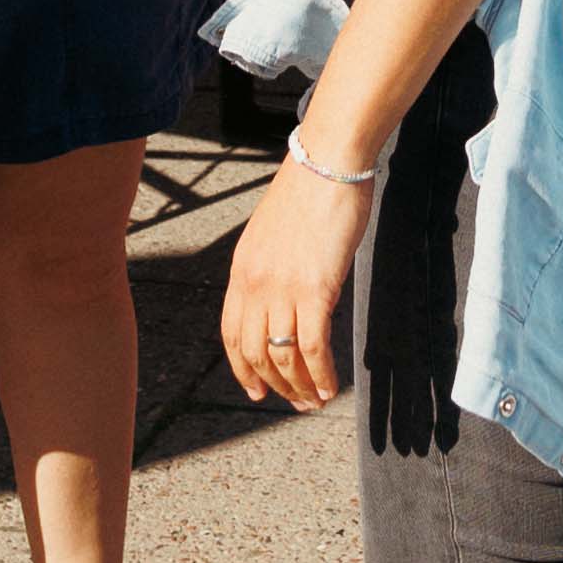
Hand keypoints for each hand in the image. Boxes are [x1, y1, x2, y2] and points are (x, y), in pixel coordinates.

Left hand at [220, 154, 365, 410]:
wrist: (327, 160)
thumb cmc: (309, 189)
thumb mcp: (272, 232)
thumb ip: (270, 266)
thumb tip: (283, 295)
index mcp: (241, 270)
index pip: (232, 334)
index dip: (242, 368)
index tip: (257, 388)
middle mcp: (255, 284)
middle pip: (255, 353)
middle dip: (275, 385)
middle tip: (293, 402)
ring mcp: (283, 288)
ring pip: (284, 356)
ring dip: (299, 387)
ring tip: (315, 401)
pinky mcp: (316, 289)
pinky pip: (314, 347)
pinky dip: (321, 374)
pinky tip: (330, 387)